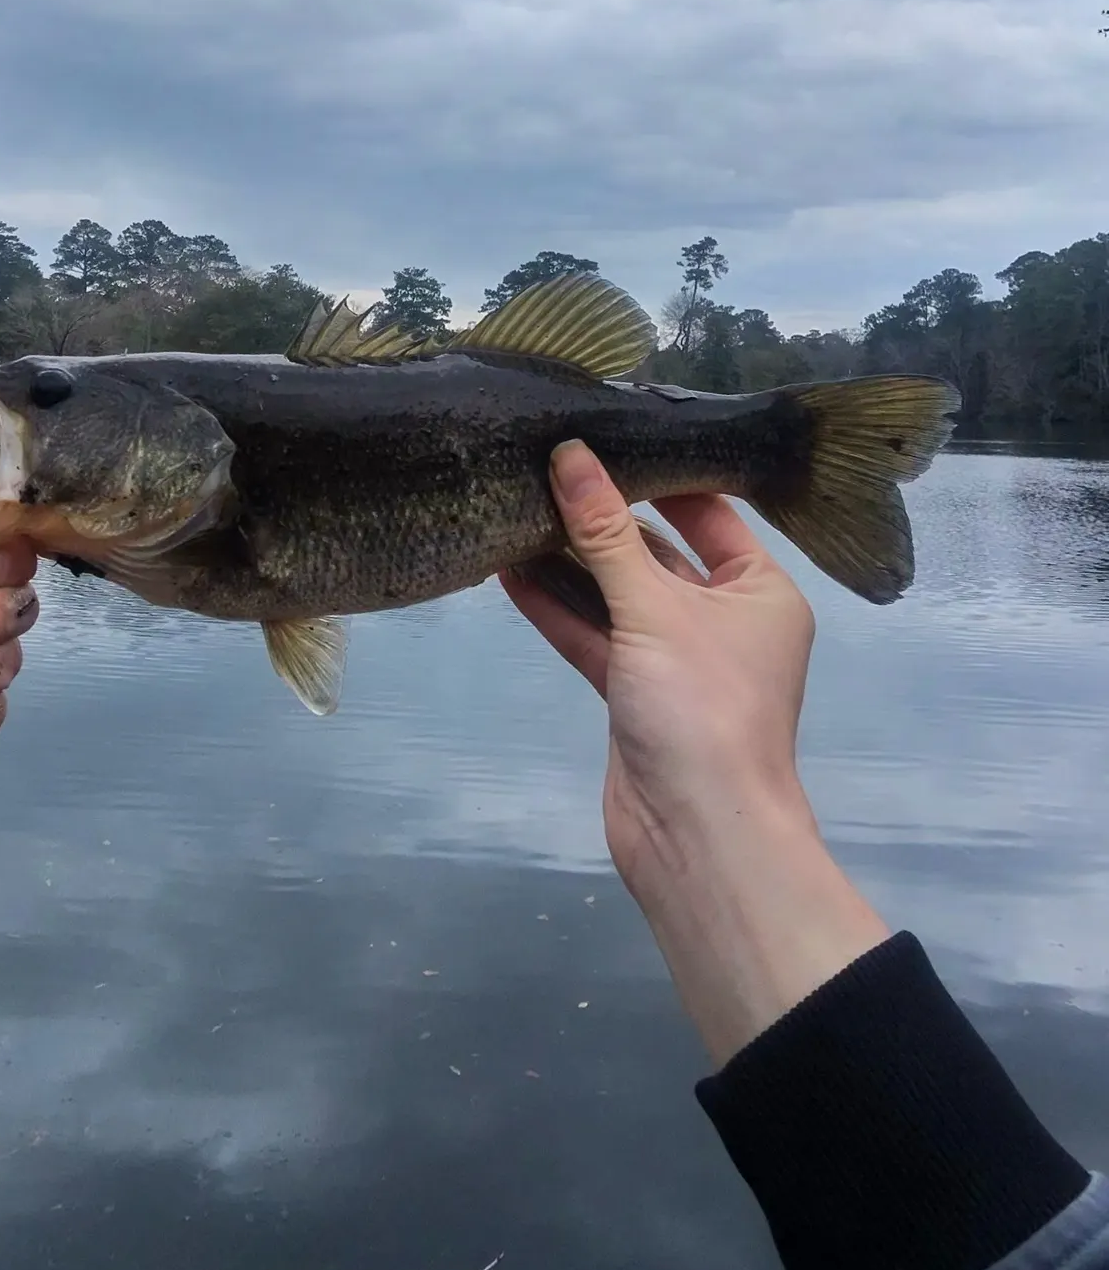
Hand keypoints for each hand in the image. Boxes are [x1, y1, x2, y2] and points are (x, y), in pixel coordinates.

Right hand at [502, 442, 888, 1064]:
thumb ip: (607, 533)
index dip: (656, 474)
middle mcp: (724, 619)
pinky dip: (558, 610)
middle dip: (601, 519)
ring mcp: (676, 661)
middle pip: (656, 553)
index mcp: (760, 591)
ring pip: (617, 597)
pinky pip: (595, 638)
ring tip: (514, 510)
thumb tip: (571, 454)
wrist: (697, 834)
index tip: (599, 435)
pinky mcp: (634, 696)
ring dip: (569, 564)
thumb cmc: (702, 706)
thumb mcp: (655, 608)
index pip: (708, 512)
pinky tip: (510, 573)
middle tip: (542, 466)